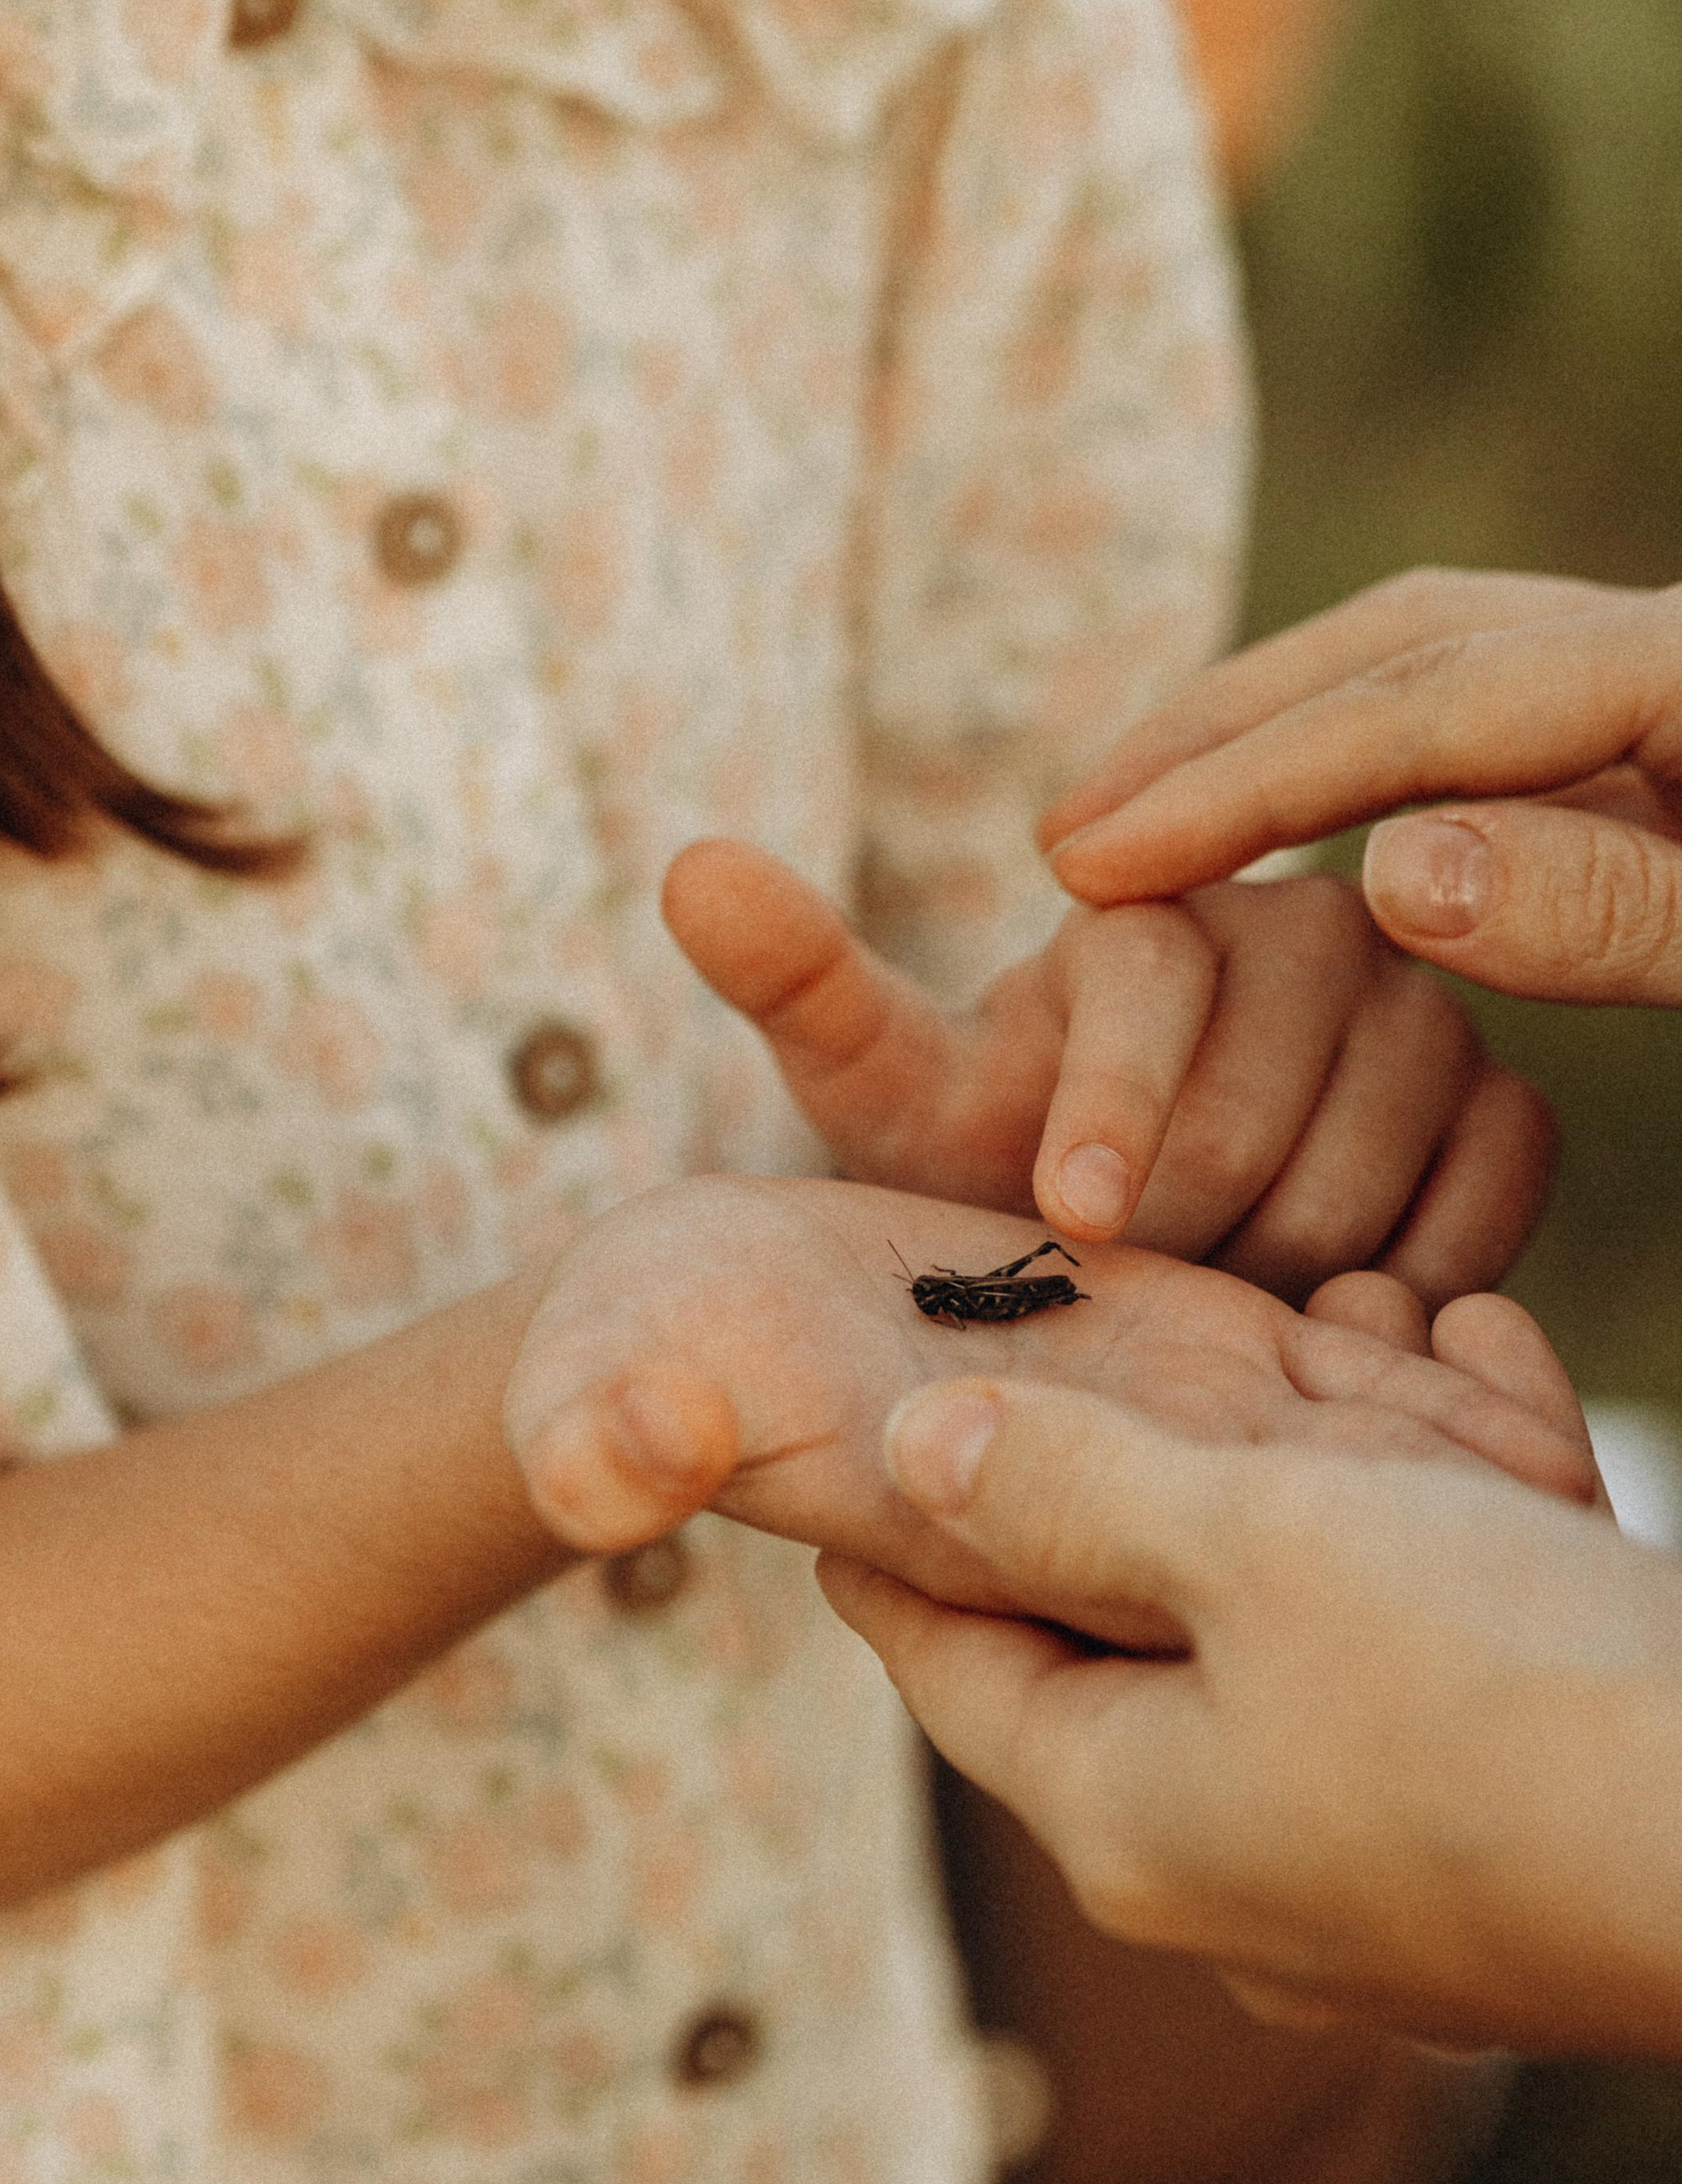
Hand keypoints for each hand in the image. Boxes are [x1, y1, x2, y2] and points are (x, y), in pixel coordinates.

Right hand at [504, 1182, 1598, 1604]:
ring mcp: (1143, 1455)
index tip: (1285, 1468)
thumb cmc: (630, 1351)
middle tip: (1461, 1457)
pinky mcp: (1192, 1367)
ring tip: (1483, 1361)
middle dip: (1366, 1520)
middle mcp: (1073, 1531)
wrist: (688, 1295)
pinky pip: (1331, 1398)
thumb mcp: (600, 1380)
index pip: (1102, 1601)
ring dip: (1418, 1450)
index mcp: (957, 1550)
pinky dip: (1414, 1376)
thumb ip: (605, 1429)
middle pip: (1250, 1578)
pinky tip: (1462, 1311)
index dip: (1208, 1556)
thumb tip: (608, 1468)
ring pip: (1318, 1494)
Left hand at [662, 837, 1551, 1308]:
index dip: (1107, 1105)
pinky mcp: (1498, 1102)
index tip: (1072, 1216)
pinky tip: (1326, 1319)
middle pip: (1265, 1104)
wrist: (1104, 1248)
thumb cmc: (977, 1166)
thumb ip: (798, 981)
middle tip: (1121, 1300)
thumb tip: (685, 864)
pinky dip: (1406, 1280)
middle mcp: (1297, 928)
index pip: (1149, 986)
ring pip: (1374, 1160)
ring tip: (1208, 1310)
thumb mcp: (879, 1089)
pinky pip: (1481, 1204)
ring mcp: (1415, 1013)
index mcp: (1147, 903)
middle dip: (1180, 1229)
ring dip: (1283, 1267)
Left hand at [819, 1312, 1681, 2058]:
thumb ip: (1070, 1491)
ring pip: (1304, 1616)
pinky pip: (1430, 1647)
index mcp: (1127, 1817)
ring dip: (1330, 1459)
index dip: (893, 1545)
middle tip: (1164, 1325)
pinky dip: (1449, 1512)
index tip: (843, 1464)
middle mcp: (1234, 1873)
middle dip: (1168, 1458)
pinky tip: (1487, 1374)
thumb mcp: (1250, 1545)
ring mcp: (1378, 1876)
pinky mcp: (1504, 1839)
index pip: (947, 1661)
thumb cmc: (1493, 1689)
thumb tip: (912, 1453)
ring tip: (1371, 1309)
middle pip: (1136, 1626)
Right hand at [1038, 569, 1681, 1004]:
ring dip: (1269, 730)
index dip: (1242, 786)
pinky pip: (1483, 712)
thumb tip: (1387, 872)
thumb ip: (1605, 909)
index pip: (1422, 708)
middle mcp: (1666, 637)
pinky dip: (1358, 760)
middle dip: (1216, 731)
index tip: (1087, 868)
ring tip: (1138, 824)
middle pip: (1402, 648)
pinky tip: (1285, 823)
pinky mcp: (1666, 726)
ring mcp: (1663, 674)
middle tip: (1065, 837)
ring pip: (1430, 660)